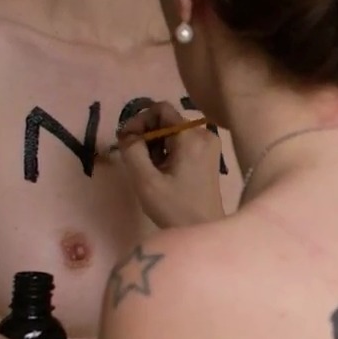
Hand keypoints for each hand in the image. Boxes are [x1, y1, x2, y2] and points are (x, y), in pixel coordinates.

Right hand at [118, 101, 224, 227]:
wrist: (204, 229)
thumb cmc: (175, 208)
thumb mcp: (145, 180)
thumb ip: (132, 151)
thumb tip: (127, 133)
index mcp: (191, 136)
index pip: (160, 109)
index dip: (139, 121)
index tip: (128, 143)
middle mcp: (204, 133)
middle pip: (167, 119)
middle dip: (147, 135)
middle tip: (139, 160)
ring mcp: (210, 143)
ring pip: (173, 131)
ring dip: (156, 145)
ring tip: (153, 169)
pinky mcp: (210, 154)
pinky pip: (183, 141)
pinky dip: (169, 150)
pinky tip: (165, 171)